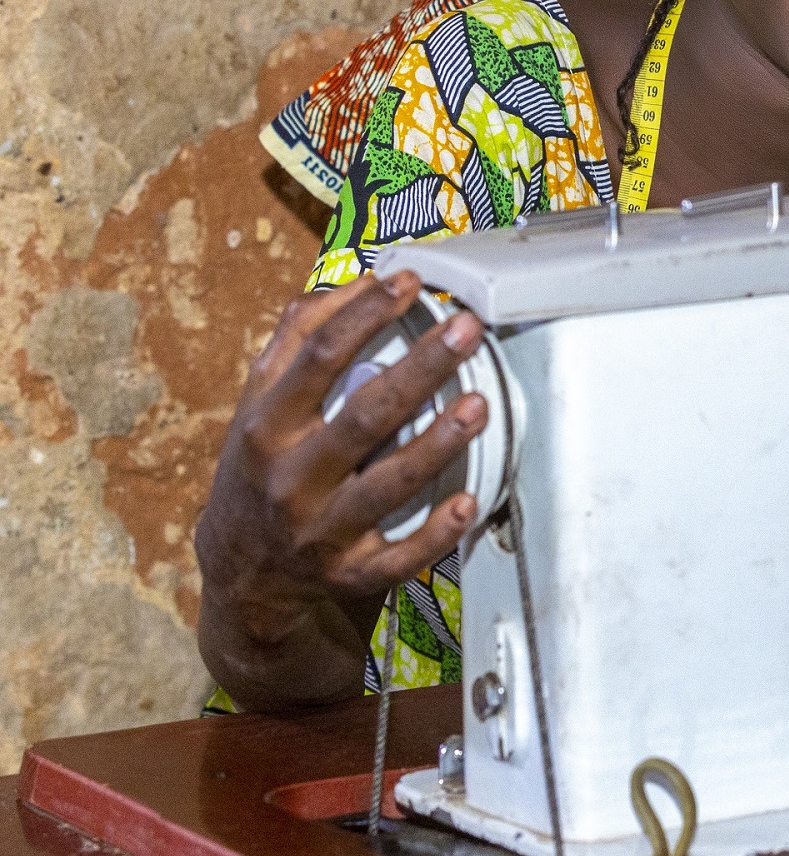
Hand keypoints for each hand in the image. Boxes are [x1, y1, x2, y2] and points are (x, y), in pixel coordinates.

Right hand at [194, 272, 485, 707]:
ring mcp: (320, 528)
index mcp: (268, 424)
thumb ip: (300, 339)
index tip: (409, 281)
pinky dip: (433, 534)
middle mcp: (291, 477)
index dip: (363, 314)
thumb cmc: (266, 465)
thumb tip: (360, 282)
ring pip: (387, 485)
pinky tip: (465, 504)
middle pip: (364, 415)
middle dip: (420, 369)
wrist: (244, 572)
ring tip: (478, 405)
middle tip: (467, 329)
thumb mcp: (262, 402)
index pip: (316, 357)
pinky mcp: (348, 573)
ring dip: (436, 445)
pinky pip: (397, 557)